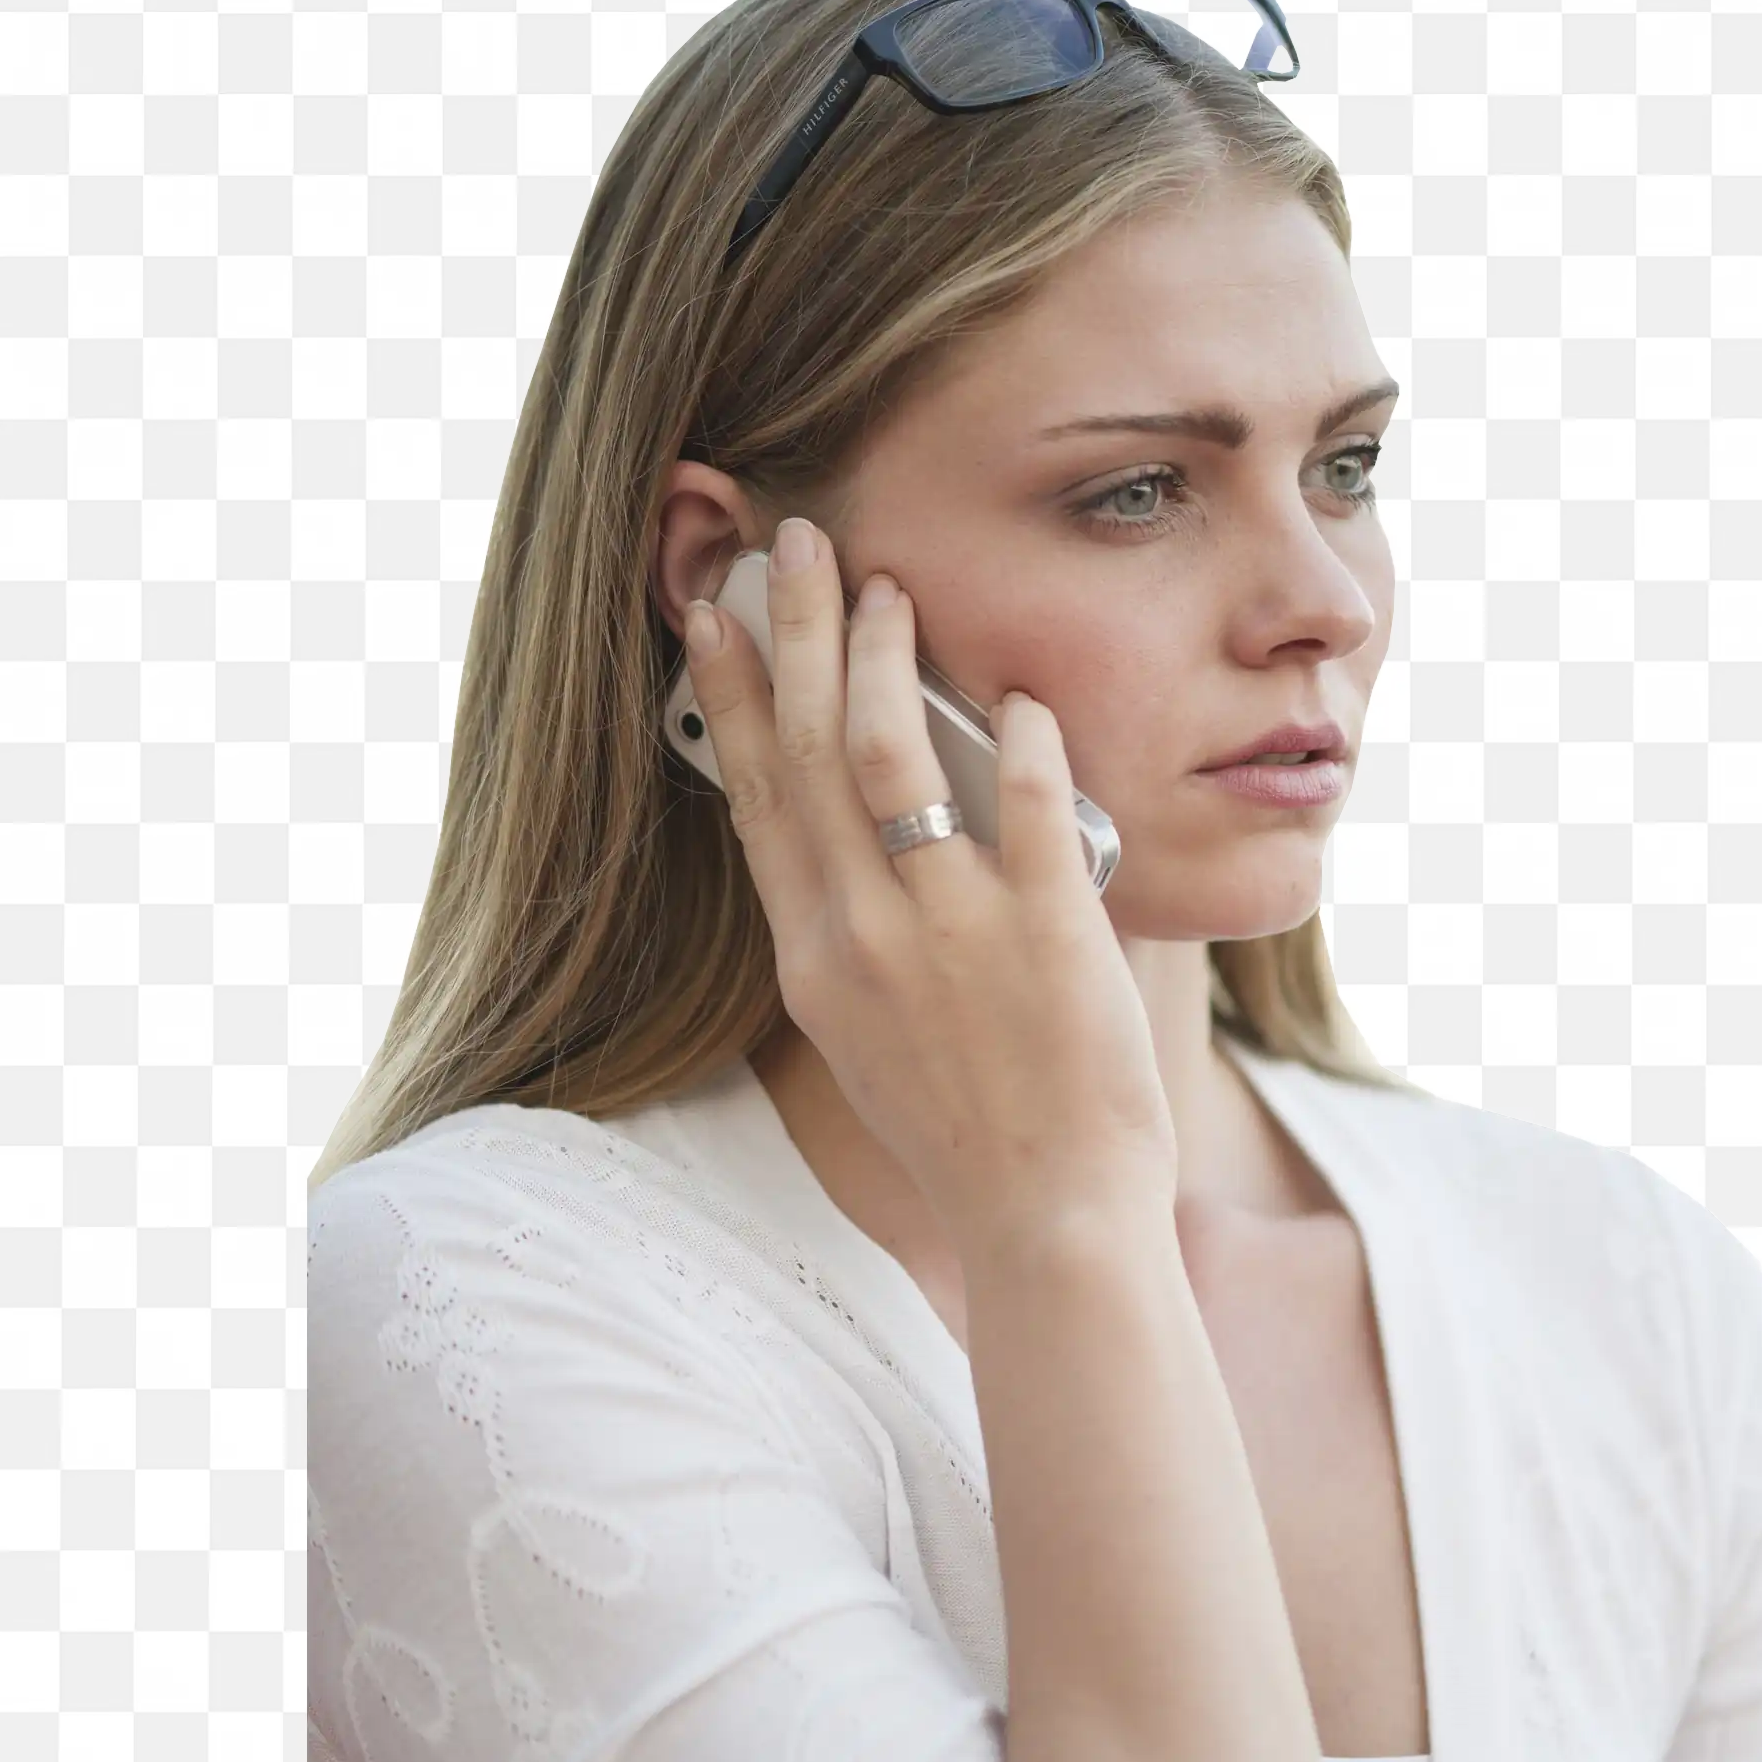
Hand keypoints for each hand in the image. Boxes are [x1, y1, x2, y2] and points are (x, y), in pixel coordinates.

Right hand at [680, 514, 1179, 1246]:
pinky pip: (1032, 802)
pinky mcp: (1048, 932)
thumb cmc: (969, 1133)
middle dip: (793, 629)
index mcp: (813, 958)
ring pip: (890, 753)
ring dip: (883, 656)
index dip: (730, 693)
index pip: (755, 795)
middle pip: (805, 747)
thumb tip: (850, 837)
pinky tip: (1023, 691)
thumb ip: (853, 934)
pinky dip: (1025, 735)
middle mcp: (863, 933)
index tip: (713, 612)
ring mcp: (952, 929)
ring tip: (890, 589)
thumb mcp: (868, 1034)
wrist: (1048, 1220)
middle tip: (798, 540)